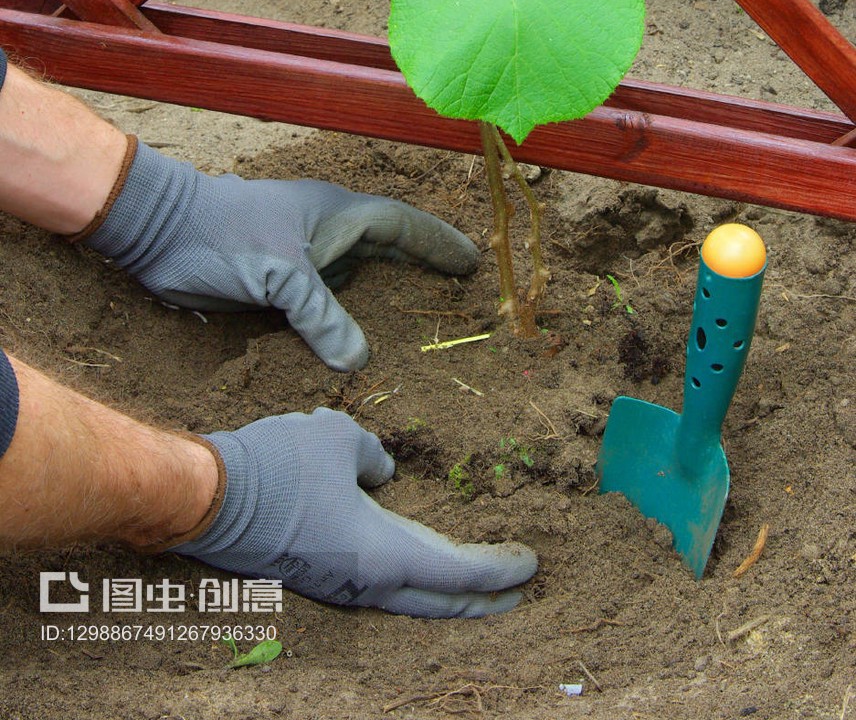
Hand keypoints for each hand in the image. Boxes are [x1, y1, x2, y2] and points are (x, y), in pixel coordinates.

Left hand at [85, 141, 478, 369]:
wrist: (159, 235)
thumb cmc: (221, 235)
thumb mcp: (278, 273)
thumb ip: (320, 314)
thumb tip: (358, 360)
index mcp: (335, 214)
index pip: (402, 227)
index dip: (438, 244)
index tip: (472, 262)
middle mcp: (325, 235)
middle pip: (386, 253)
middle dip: (420, 271)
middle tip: (457, 295)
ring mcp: (303, 260)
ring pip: (356, 281)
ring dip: (384, 300)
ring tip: (420, 327)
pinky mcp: (279, 286)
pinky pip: (325, 306)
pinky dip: (345, 324)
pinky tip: (355, 350)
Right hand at [173, 407, 536, 617]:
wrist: (206, 497)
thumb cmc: (278, 465)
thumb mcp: (338, 436)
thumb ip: (374, 454)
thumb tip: (383, 474)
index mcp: (383, 554)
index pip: (458, 572)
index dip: (499, 569)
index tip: (531, 563)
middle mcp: (365, 583)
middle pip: (438, 601)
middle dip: (481, 599)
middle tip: (516, 591)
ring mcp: (337, 586)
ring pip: (406, 597)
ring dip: (444, 591)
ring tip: (471, 580)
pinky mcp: (314, 576)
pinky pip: (377, 585)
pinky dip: (409, 579)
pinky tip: (410, 561)